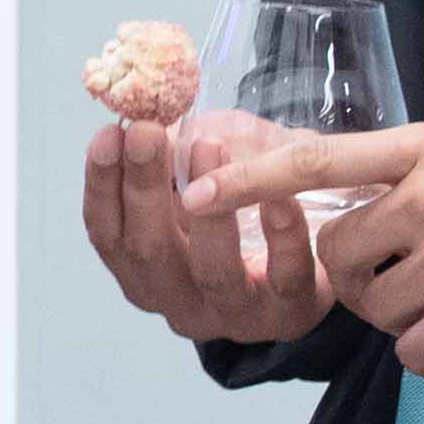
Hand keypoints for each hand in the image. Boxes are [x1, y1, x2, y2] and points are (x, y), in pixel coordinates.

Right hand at [79, 114, 337, 345]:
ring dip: (210, 209)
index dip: (102, 184)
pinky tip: (281, 195)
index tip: (109, 133)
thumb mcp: (202, 180)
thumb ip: (172, 157)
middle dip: (144, 188)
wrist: (321, 255)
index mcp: (145, 273)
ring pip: (212, 270)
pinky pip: (284, 277)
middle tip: (147, 133)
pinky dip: (281, 234)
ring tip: (210, 146)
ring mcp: (233, 314)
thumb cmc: (248, 214)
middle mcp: (179, 301)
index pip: (108, 234)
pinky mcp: (289, 314)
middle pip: (149, 251)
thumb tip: (143, 108)